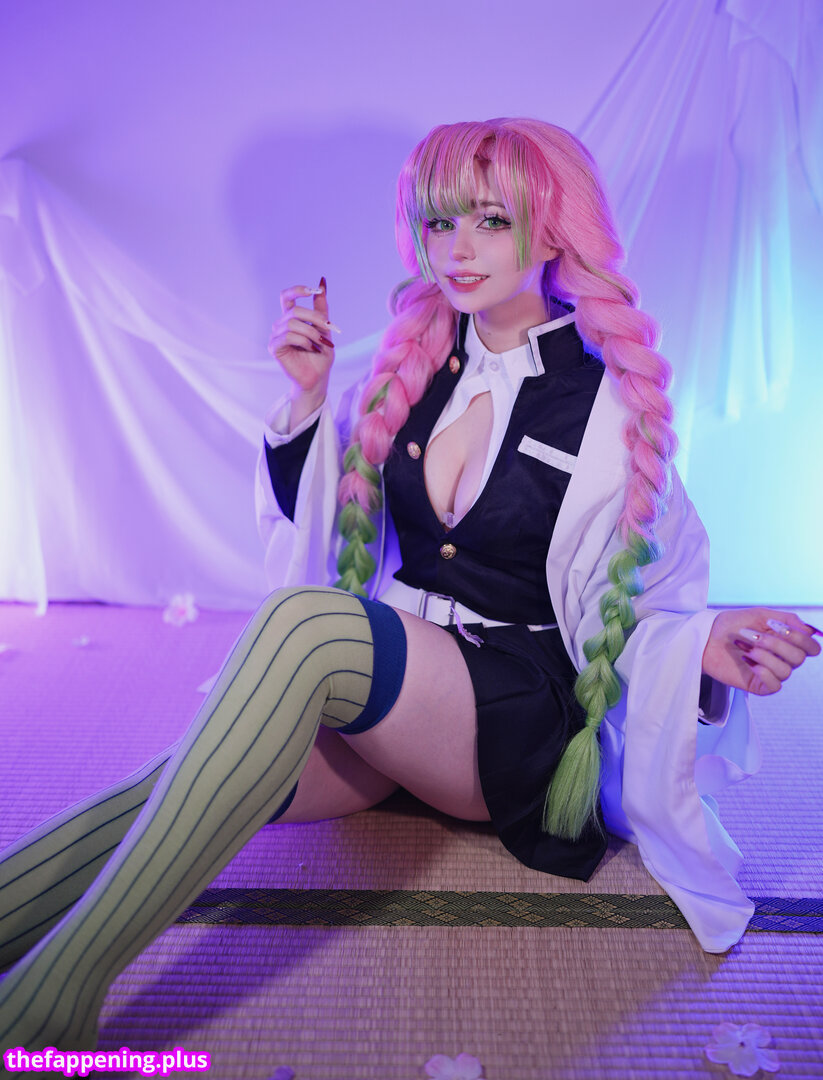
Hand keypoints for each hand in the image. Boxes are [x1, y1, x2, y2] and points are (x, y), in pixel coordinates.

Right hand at [268, 279, 338, 428]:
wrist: (318, 377)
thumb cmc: (320, 355)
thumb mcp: (324, 328)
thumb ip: (321, 308)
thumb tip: (322, 282)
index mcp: (291, 318)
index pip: (287, 297)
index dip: (296, 290)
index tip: (312, 290)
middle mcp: (281, 324)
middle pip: (295, 310)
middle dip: (315, 318)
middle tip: (328, 328)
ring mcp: (276, 335)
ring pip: (293, 324)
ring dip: (311, 333)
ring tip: (320, 344)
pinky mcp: (274, 347)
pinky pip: (288, 336)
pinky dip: (303, 341)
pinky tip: (311, 349)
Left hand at [702, 607, 820, 694]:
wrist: (706, 637)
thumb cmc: (732, 624)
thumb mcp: (761, 615)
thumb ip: (788, 620)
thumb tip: (811, 631)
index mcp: (787, 642)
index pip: (812, 648)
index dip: (801, 638)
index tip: (777, 627)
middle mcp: (783, 658)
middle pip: (799, 658)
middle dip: (776, 644)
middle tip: (752, 635)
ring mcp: (771, 673)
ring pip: (786, 671)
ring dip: (764, 655)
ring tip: (744, 647)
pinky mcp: (759, 685)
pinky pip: (775, 685)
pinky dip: (763, 672)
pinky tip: (747, 662)